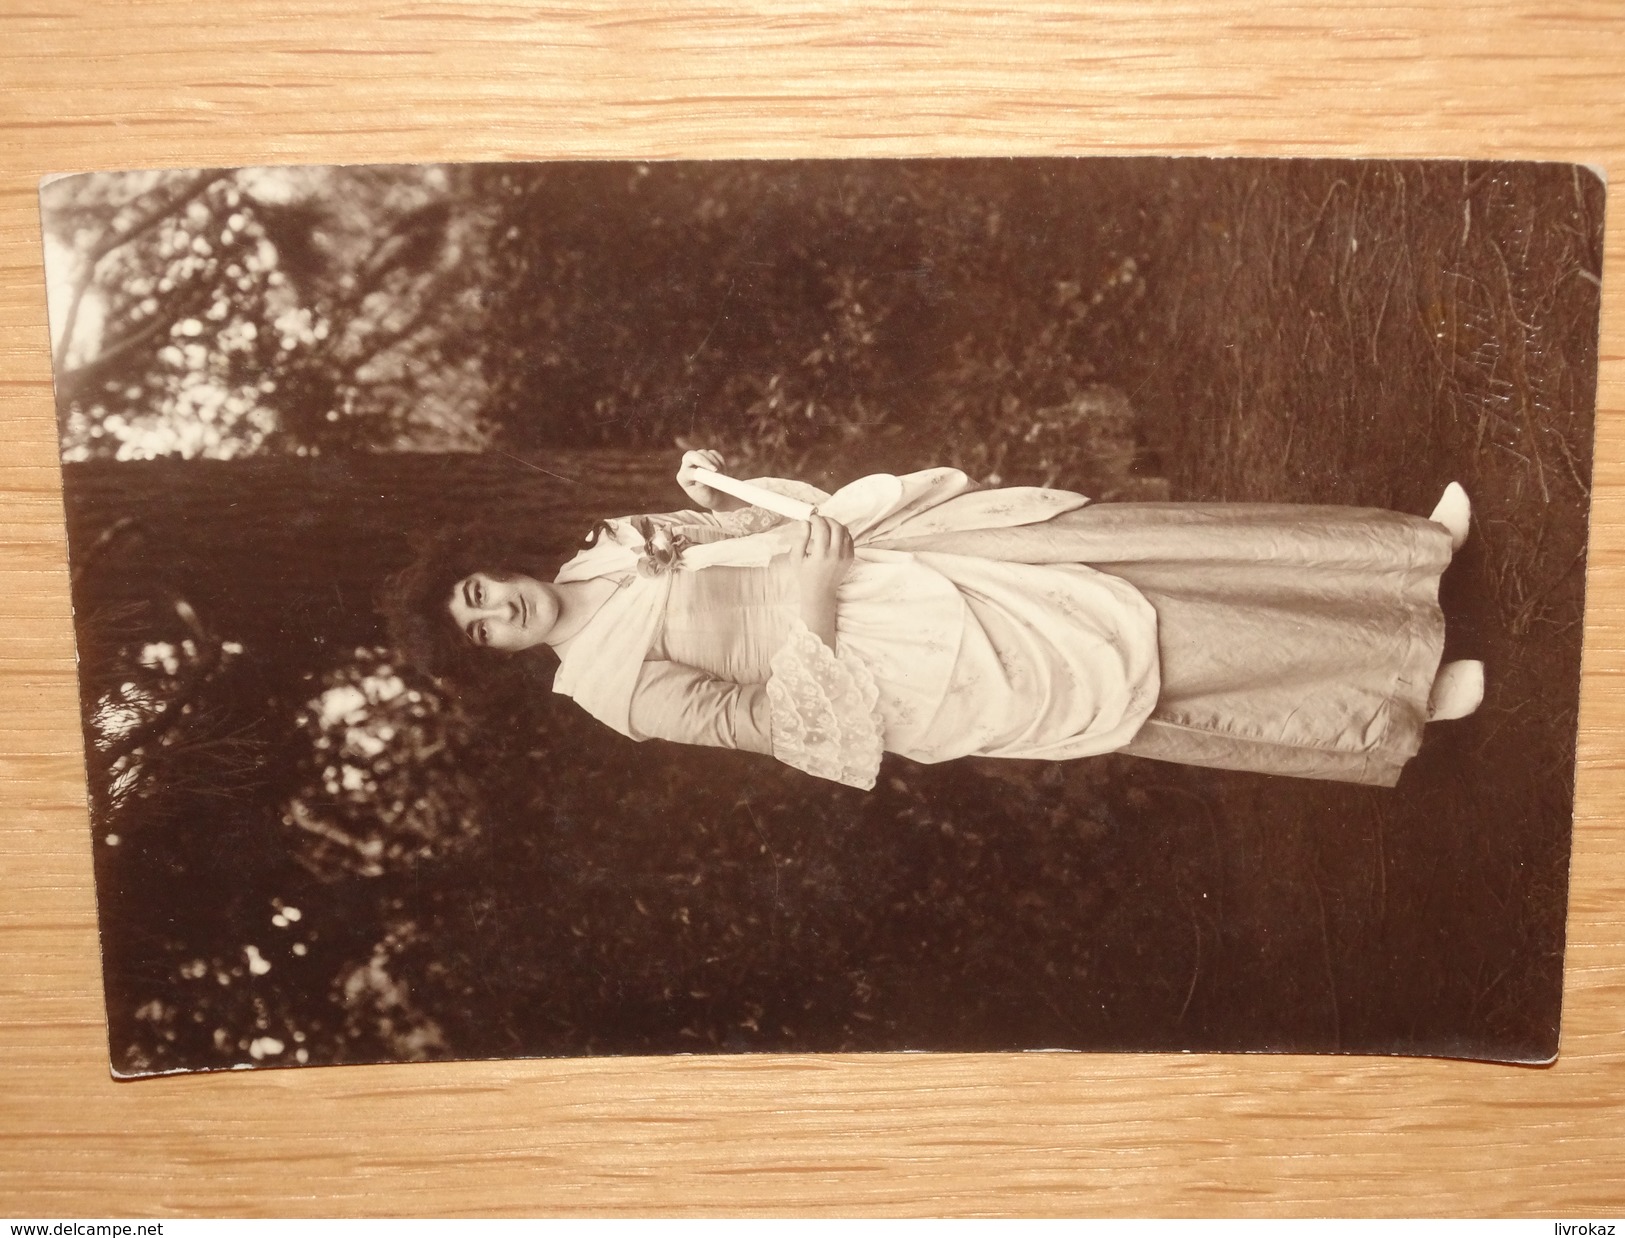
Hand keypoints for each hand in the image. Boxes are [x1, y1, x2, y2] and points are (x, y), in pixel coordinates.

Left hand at [676, 448, 742, 510]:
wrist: (717, 496)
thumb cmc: (709, 498)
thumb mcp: (706, 496)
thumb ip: (703, 487)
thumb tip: (702, 478)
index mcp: (683, 478)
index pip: (690, 470)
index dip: (702, 470)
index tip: (715, 472)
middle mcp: (687, 467)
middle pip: (690, 455)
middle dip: (704, 460)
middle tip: (716, 467)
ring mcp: (696, 460)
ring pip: (704, 453)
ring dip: (716, 463)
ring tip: (721, 475)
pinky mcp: (705, 456)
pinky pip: (713, 453)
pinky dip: (720, 461)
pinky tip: (722, 472)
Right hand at [793, 514, 852, 649]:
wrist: (820, 592)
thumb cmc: (805, 575)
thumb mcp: (796, 558)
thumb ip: (800, 539)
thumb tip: (805, 522)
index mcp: (821, 555)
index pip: (822, 528)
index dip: (816, 519)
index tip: (811, 518)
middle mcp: (836, 555)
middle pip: (836, 527)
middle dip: (827, 519)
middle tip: (819, 520)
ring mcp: (845, 557)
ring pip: (845, 531)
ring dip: (835, 524)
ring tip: (825, 526)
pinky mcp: (851, 558)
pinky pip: (849, 539)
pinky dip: (842, 532)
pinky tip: (833, 534)